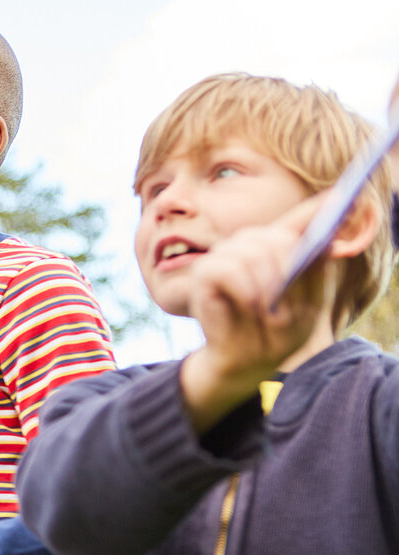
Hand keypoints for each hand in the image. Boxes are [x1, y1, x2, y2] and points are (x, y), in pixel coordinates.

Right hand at [180, 196, 334, 431]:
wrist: (244, 360)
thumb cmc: (276, 334)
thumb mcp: (309, 305)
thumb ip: (316, 273)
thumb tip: (324, 243)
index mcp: (278, 249)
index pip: (301, 220)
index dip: (321, 207)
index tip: (347, 194)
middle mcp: (251, 243)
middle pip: (279, 238)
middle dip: (290, 271)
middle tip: (289, 305)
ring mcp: (226, 254)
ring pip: (255, 253)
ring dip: (268, 288)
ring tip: (269, 313)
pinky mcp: (206, 271)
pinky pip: (230, 269)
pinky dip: (246, 291)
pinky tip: (250, 307)